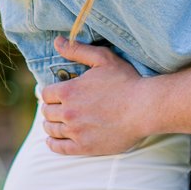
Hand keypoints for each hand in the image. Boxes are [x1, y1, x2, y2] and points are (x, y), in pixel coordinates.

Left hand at [40, 38, 147, 154]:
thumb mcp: (102, 58)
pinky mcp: (84, 147)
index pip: (46, 94)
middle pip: (47, 112)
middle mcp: (68, 112)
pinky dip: (53, 144)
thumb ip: (77, 50)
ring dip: (50, 125)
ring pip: (51, 130)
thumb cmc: (125, 81)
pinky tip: (53, 140)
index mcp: (69, 90)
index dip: (51, 93)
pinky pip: (59, 148)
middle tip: (56, 108)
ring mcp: (76, 131)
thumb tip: (57, 41)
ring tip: (55, 123)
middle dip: (50, 109)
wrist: (144, 108)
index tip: (57, 94)